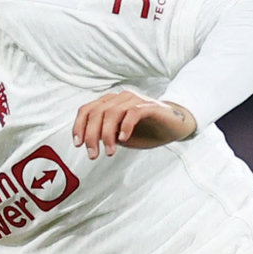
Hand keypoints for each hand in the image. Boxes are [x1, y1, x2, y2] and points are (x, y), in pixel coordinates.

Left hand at [72, 90, 195, 158]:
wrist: (174, 126)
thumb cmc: (145, 130)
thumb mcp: (119, 136)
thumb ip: (106, 135)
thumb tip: (91, 142)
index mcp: (109, 103)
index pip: (86, 110)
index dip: (79, 126)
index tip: (78, 144)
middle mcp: (119, 98)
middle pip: (96, 113)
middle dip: (91, 135)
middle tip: (93, 154)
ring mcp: (135, 100)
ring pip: (111, 113)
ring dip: (107, 134)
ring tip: (110, 152)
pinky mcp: (149, 106)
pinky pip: (133, 113)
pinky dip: (125, 126)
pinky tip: (123, 139)